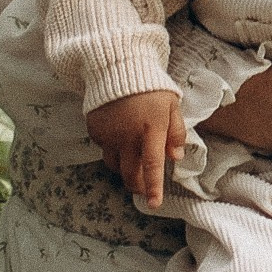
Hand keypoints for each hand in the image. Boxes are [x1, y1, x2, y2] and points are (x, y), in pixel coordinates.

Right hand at [88, 87, 182, 211]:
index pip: (152, 166)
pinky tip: (121, 141)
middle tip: (145, 190)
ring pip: (115, 165)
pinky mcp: (95, 131)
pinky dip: (113, 152)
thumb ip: (176, 132)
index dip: (154, 187)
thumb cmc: (152, 87)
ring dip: (126, 171)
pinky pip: (104, 150)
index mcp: (150, 129)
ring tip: (134, 165)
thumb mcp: (172, 106)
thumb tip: (175, 158)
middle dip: (139, 187)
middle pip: (130, 174)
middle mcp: (127, 136)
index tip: (154, 203)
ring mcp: (108, 135)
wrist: (118, 67)